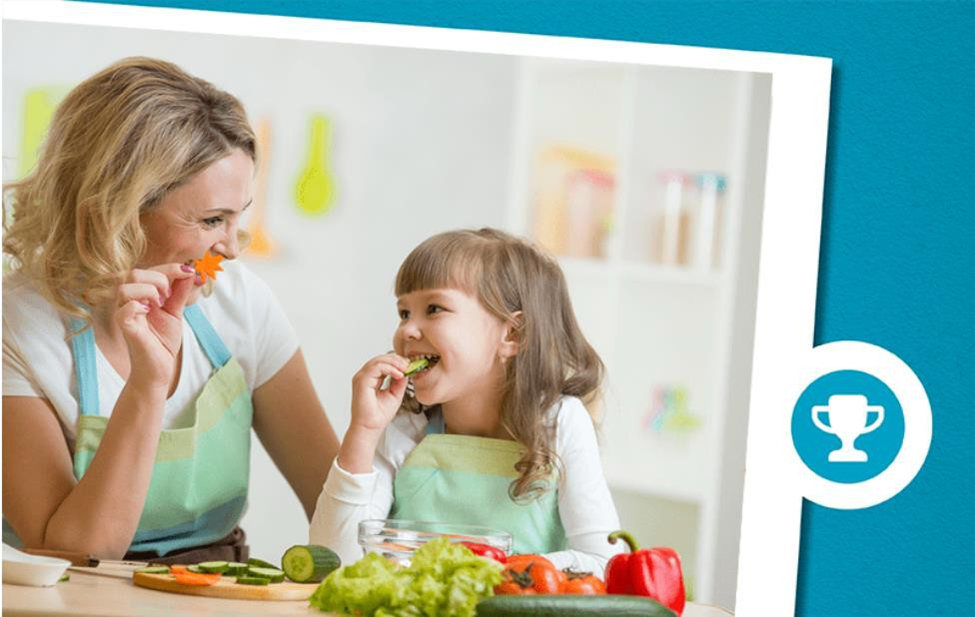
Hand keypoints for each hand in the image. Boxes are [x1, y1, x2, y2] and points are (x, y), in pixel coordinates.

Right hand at [114, 264, 196, 387]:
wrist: (159, 369)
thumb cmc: (162, 341)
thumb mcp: (175, 312)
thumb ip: (180, 292)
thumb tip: (190, 271)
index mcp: (139, 296)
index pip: (148, 270)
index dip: (170, 268)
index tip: (189, 272)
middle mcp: (128, 302)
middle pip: (134, 273)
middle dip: (159, 279)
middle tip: (170, 296)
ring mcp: (124, 315)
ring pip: (125, 287)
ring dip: (149, 291)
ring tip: (161, 305)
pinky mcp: (126, 329)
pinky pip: (123, 310)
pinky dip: (138, 307)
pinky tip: (150, 312)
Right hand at [349, 353, 410, 433]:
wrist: (370, 428)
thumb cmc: (379, 415)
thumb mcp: (395, 394)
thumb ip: (399, 382)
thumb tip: (406, 370)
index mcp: (371, 379)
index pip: (383, 363)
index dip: (397, 362)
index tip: (410, 366)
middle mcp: (365, 376)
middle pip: (381, 359)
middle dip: (397, 360)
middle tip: (409, 365)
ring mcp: (361, 378)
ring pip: (378, 360)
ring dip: (394, 362)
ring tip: (405, 369)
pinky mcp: (361, 381)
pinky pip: (376, 367)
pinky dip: (389, 368)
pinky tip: (399, 374)